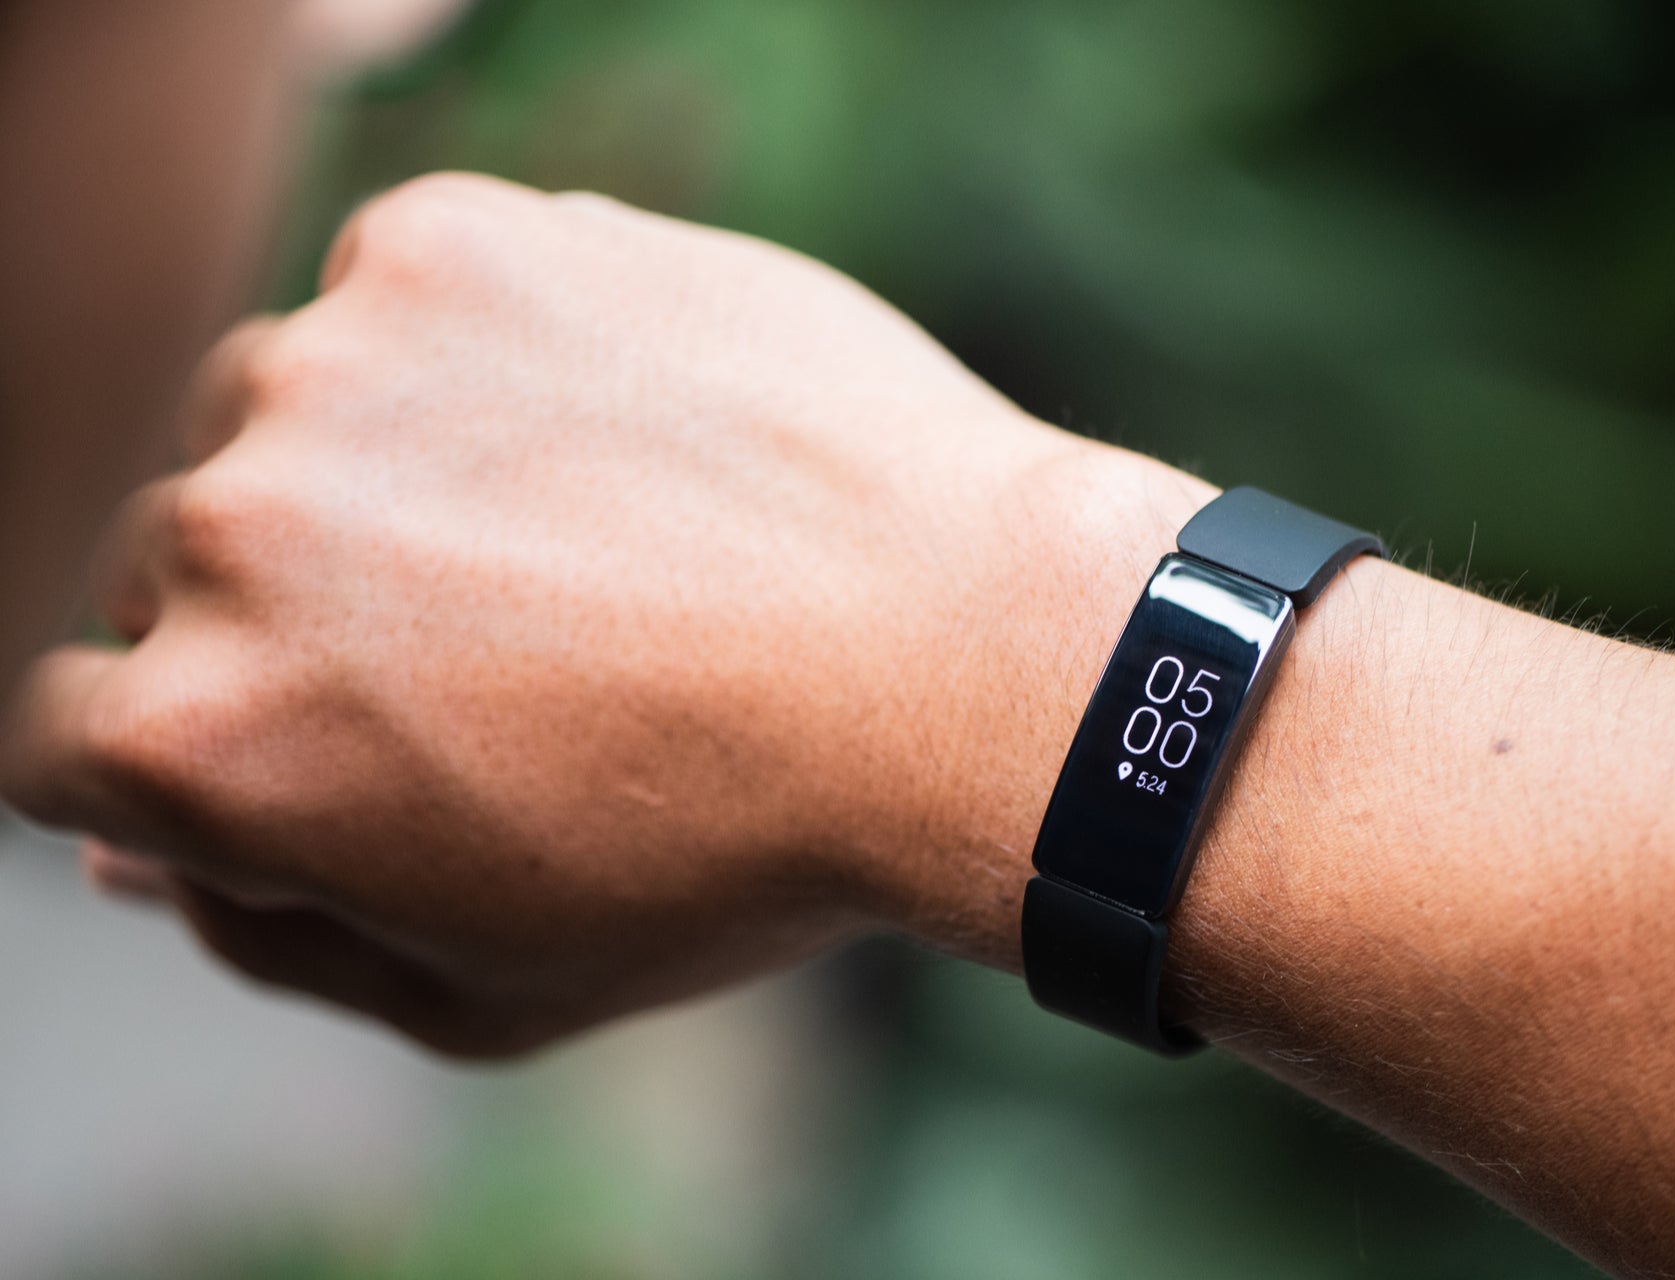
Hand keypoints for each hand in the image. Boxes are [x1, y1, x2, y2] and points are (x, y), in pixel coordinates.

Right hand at [1, 173, 1209, 1055]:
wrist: (960, 661)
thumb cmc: (735, 851)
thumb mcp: (492, 985)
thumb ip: (274, 930)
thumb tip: (136, 854)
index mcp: (205, 740)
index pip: (73, 739)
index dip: (197, 753)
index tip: (334, 738)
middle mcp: (225, 533)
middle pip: (184, 567)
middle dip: (306, 614)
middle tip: (510, 648)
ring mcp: (335, 364)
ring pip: (285, 416)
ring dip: (388, 469)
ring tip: (585, 536)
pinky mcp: (448, 246)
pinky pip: (401, 302)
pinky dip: (482, 357)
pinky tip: (622, 435)